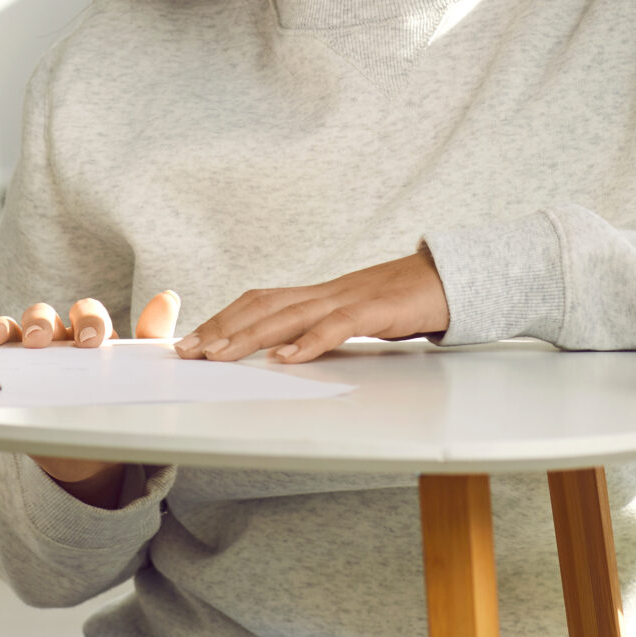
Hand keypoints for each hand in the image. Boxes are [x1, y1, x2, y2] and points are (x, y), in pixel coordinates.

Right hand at [0, 292, 180, 503]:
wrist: (94, 458)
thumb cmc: (117, 405)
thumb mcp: (139, 375)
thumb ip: (152, 340)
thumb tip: (167, 297)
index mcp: (90, 336)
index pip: (86, 314)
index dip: (88, 320)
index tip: (92, 341)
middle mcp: (58, 341)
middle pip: (46, 316)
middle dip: (42, 322)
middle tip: (44, 340)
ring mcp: (32, 357)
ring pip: (18, 328)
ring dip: (15, 327)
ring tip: (20, 342)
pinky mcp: (13, 374)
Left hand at [176, 250, 447, 365]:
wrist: (448, 279)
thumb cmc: (401, 302)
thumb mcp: (353, 317)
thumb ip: (321, 330)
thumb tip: (287, 353)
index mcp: (317, 296)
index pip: (259, 302)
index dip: (223, 319)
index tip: (191, 340)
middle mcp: (324, 293)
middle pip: (262, 306)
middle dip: (221, 328)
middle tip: (187, 351)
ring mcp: (349, 298)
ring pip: (290, 314)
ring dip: (251, 336)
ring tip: (220, 354)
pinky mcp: (376, 309)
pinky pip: (337, 325)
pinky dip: (309, 341)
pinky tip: (286, 357)